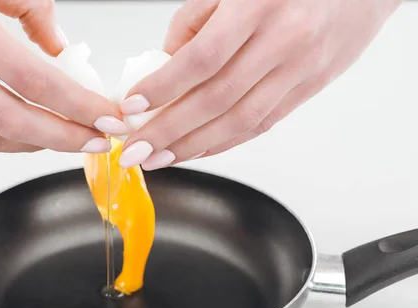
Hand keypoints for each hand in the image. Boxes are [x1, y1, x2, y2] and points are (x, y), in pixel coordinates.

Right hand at [0, 0, 126, 153]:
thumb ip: (26, 8)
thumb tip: (58, 47)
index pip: (34, 80)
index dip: (78, 105)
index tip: (109, 117)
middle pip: (13, 122)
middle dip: (64, 138)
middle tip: (98, 142)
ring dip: (34, 145)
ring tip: (67, 137)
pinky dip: (4, 138)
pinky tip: (26, 130)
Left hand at [117, 0, 401, 169]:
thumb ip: (195, 23)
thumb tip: (163, 67)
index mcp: (257, 6)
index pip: (202, 58)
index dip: (164, 87)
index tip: (133, 107)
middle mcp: (283, 41)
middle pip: (216, 99)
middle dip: (169, 131)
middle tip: (135, 150)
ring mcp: (299, 70)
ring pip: (239, 121)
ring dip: (193, 147)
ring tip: (158, 159)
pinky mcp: (307, 90)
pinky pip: (260, 125)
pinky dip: (224, 143)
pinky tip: (195, 151)